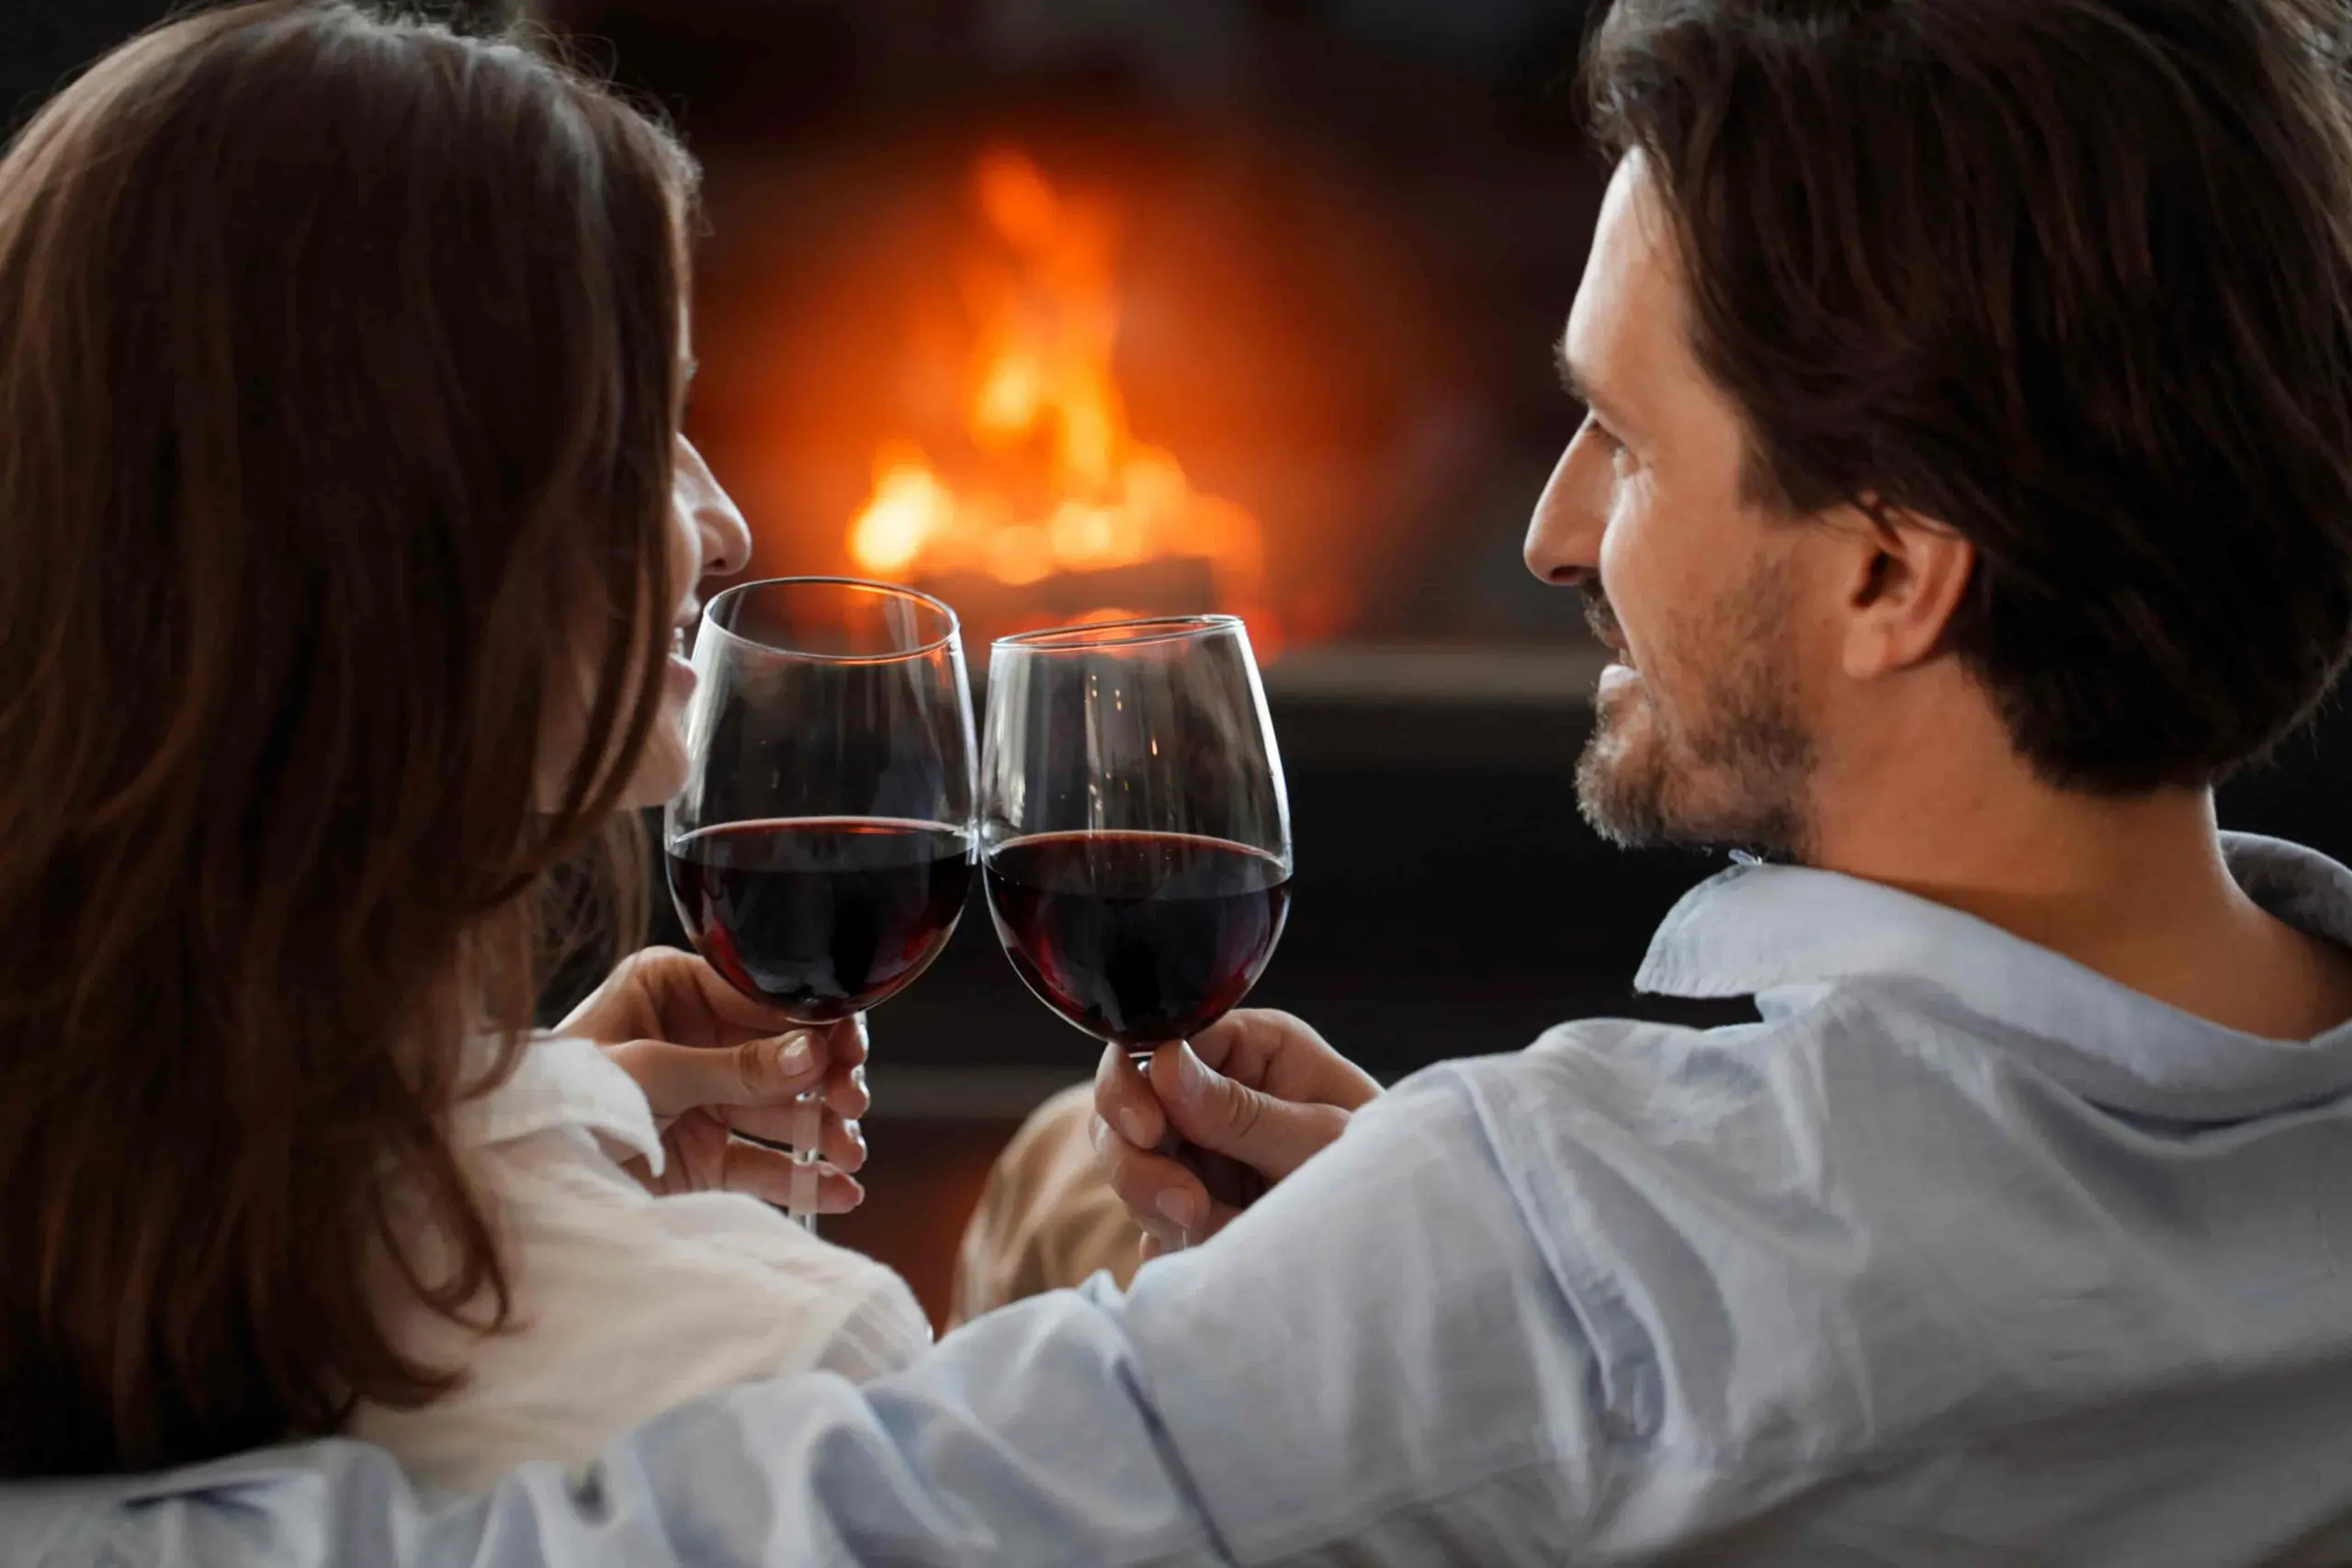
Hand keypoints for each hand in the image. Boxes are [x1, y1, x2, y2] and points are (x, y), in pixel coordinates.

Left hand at [559, 947, 870, 1212]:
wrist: (516, 1181)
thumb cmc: (560, 1104)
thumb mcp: (648, 1075)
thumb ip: (734, 1066)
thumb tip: (814, 1051)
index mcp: (667, 988)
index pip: (760, 995)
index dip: (811, 1021)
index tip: (848, 1046)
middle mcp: (691, 1037)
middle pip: (784, 1052)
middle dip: (825, 1080)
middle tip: (851, 1101)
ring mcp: (702, 1097)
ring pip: (783, 1108)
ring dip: (823, 1130)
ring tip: (849, 1154)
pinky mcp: (705, 1154)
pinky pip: (766, 1162)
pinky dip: (803, 1177)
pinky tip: (837, 1189)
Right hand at [1092, 1009, 1379, 1257]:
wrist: (1399, 1249)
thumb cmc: (1378, 1176)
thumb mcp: (1320, 1141)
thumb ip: (1242, 1111)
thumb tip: (1164, 1062)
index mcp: (1253, 1047)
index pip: (1163, 1038)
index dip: (1136, 1080)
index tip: (1148, 1131)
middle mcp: (1216, 1089)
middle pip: (1125, 1103)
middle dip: (1139, 1159)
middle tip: (1186, 1205)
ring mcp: (1198, 1148)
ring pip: (1129, 1164)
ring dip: (1160, 1206)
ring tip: (1221, 1229)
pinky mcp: (1190, 1201)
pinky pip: (1149, 1219)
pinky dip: (1173, 1240)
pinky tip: (1220, 1247)